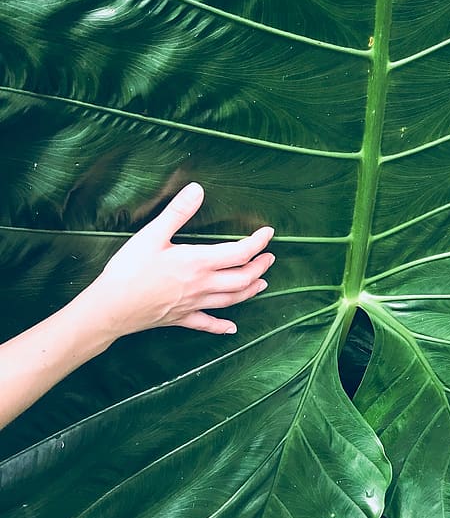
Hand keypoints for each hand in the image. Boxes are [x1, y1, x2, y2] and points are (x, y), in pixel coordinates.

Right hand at [82, 183, 274, 337]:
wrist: (111, 308)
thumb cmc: (128, 270)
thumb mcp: (152, 235)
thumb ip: (177, 212)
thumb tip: (198, 189)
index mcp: (198, 262)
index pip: (240, 252)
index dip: (258, 242)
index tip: (268, 233)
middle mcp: (202, 285)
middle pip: (242, 278)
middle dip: (260, 267)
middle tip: (270, 257)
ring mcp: (194, 304)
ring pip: (232, 300)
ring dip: (250, 291)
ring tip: (262, 283)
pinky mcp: (181, 318)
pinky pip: (207, 324)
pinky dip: (222, 326)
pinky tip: (232, 328)